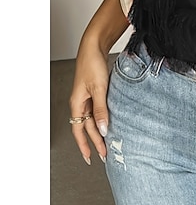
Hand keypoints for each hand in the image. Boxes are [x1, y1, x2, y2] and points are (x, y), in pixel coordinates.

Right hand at [68, 44, 110, 164]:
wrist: (94, 46)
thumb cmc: (93, 64)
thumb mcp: (99, 89)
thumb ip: (101, 110)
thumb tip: (101, 129)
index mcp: (77, 103)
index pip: (79, 130)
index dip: (85, 145)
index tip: (91, 157)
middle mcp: (80, 102)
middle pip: (87, 127)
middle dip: (95, 141)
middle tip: (105, 154)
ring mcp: (87, 97)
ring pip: (92, 119)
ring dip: (99, 131)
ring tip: (108, 142)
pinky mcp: (95, 91)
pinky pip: (97, 110)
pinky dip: (102, 118)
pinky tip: (109, 122)